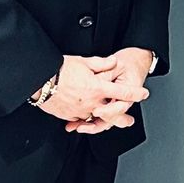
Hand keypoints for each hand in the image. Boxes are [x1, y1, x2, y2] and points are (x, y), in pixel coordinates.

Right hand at [34, 53, 148, 129]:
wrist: (40, 80)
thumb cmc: (59, 70)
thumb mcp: (84, 62)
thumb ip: (102, 63)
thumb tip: (112, 62)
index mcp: (97, 88)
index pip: (123, 92)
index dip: (136, 93)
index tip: (143, 94)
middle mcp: (91, 102)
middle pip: (112, 113)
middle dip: (122, 117)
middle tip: (129, 121)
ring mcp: (80, 111)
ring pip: (96, 118)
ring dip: (102, 118)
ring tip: (106, 119)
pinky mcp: (69, 115)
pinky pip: (81, 119)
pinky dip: (85, 118)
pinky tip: (86, 115)